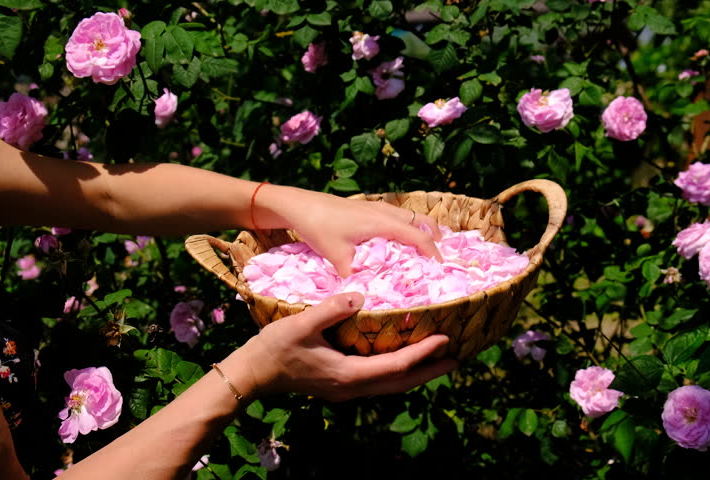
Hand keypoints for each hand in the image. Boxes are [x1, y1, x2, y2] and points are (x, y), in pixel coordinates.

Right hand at [240, 292, 457, 401]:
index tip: (446, 340)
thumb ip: (331, 309)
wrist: (252, 374)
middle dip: (430, 371)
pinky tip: (404, 359)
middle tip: (457, 357)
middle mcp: (353, 388)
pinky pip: (379, 381)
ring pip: (391, 386)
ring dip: (417, 373)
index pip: (396, 367)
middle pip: (401, 384)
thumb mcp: (301, 324)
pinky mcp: (341, 385)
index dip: (423, 354)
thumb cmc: (274, 348)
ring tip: (439, 359)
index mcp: (349, 375)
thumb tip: (360, 295)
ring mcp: (347, 389)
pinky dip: (398, 372)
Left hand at [264, 186, 442, 276]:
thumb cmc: (320, 227)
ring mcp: (377, 207)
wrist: (300, 205)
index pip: (419, 238)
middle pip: (422, 221)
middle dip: (435, 238)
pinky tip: (399, 242)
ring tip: (425, 251)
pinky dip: (407, 227)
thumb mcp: (336, 256)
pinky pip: (398, 216)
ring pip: (411, 216)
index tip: (440, 271)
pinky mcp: (368, 208)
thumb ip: (354, 276)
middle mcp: (385, 212)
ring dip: (422, 230)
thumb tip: (367, 297)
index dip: (433, 254)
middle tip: (439, 259)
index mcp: (383, 222)